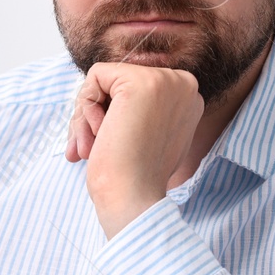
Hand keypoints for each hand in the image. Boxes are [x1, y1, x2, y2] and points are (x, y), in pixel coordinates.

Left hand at [65, 61, 203, 238]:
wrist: (133, 199)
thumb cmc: (134, 177)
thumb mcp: (147, 136)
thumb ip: (141, 111)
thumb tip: (110, 97)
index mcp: (189, 98)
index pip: (136, 88)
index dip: (113, 116)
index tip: (108, 147)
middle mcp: (184, 84)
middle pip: (119, 81)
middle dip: (95, 115)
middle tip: (87, 150)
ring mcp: (165, 80)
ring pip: (105, 79)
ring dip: (86, 116)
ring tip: (89, 148)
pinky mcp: (139, 82)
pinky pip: (95, 76)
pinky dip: (85, 105)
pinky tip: (98, 134)